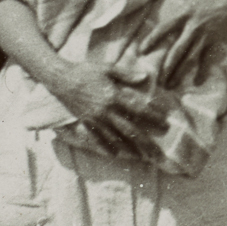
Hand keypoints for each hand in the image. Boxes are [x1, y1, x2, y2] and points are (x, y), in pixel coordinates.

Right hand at [50, 56, 164, 159]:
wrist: (60, 79)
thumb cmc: (85, 71)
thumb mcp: (107, 68)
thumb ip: (127, 74)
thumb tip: (145, 77)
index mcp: (114, 96)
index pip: (139, 109)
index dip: (154, 117)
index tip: (166, 124)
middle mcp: (106, 111)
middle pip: (130, 130)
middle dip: (146, 143)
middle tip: (158, 153)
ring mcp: (96, 119)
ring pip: (116, 138)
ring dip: (130, 149)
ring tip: (142, 157)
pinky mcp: (86, 123)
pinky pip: (98, 139)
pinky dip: (107, 148)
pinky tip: (116, 154)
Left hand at [144, 0, 226, 83]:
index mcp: (184, 14)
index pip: (164, 29)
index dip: (152, 40)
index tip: (141, 51)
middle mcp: (193, 28)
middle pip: (177, 51)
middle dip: (167, 67)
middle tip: (159, 81)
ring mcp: (205, 37)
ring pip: (190, 59)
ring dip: (180, 73)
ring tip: (171, 85)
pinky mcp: (215, 42)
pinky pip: (208, 59)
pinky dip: (204, 71)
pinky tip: (198, 82)